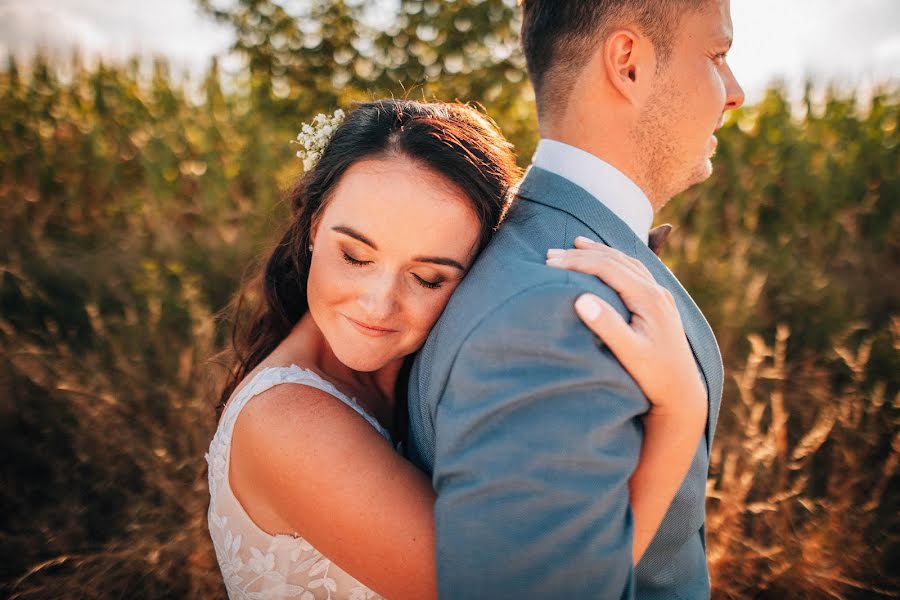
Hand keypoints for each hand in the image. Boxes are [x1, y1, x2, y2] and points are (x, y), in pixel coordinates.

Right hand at [546, 236, 705, 417]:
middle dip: (583, 254)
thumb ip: (607, 326)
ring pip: (627, 262)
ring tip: (577, 245)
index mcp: (648, 299)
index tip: (551, 262)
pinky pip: (636, 271)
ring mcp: (661, 297)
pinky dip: (616, 261)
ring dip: (600, 253)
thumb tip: (581, 299)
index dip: (578, 261)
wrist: (684, 393)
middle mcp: (657, 292)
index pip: (608, 268)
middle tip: (552, 254)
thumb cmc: (654, 377)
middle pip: (616, 260)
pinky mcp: (661, 304)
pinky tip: (608, 262)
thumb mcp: (629, 354)